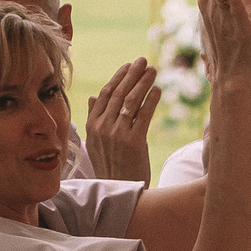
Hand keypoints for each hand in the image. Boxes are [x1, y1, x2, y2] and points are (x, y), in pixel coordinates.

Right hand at [84, 58, 160, 182]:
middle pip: (119, 94)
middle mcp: (103, 128)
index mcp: (92, 126)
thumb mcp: (96, 142)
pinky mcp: (134, 142)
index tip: (128, 66)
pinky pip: (144, 116)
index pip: (105, 94)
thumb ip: (94, 118)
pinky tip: (158, 90)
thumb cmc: (110, 166)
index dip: (118, 78)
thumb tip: (94, 96)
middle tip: (143, 60)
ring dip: (144, 83)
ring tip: (154, 70)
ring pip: (131, 101)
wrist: (117, 190)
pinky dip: (151, 100)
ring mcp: (117, 134)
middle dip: (132, 74)